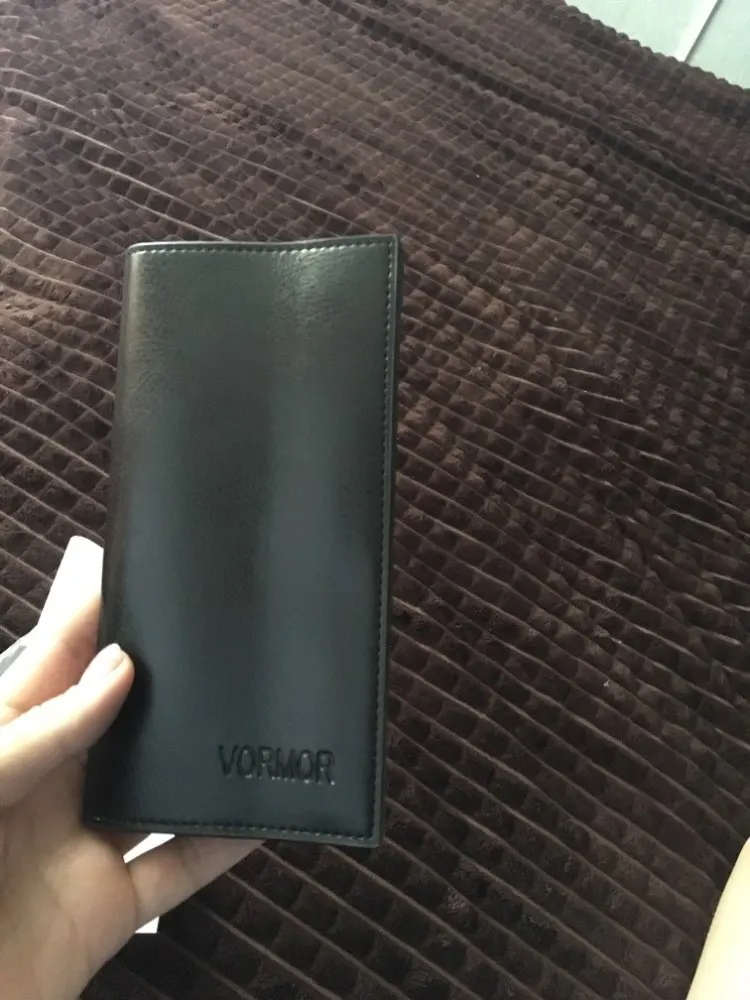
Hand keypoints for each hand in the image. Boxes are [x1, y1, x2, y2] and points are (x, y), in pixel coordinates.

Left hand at [0, 538, 258, 999]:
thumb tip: (119, 670)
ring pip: (157, 788)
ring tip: (247, 714)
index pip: (54, 663)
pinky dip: (225, 846)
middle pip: (117, 719)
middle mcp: (45, 790)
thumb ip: (42, 729)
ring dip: (199, 760)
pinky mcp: (108, 907)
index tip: (142, 570)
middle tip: (212, 638)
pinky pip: (180, 869)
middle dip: (160, 680)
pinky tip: (262, 816)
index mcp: (1, 747)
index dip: (95, 615)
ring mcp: (78, 848)